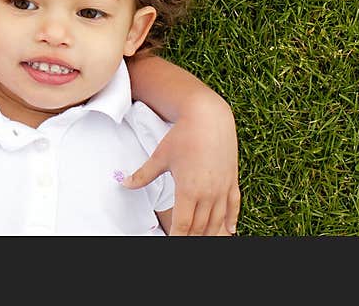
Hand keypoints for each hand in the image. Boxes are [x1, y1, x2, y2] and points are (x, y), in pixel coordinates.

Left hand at [123, 100, 239, 234]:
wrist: (208, 117)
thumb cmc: (183, 135)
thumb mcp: (160, 157)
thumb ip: (143, 175)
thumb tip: (124, 184)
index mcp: (188, 189)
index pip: (183, 225)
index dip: (178, 237)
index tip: (173, 242)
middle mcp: (208, 192)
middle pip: (201, 227)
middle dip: (192, 237)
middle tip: (185, 240)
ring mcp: (222, 188)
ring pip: (218, 220)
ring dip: (211, 233)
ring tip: (203, 239)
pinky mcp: (232, 180)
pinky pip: (234, 206)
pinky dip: (232, 219)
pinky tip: (230, 230)